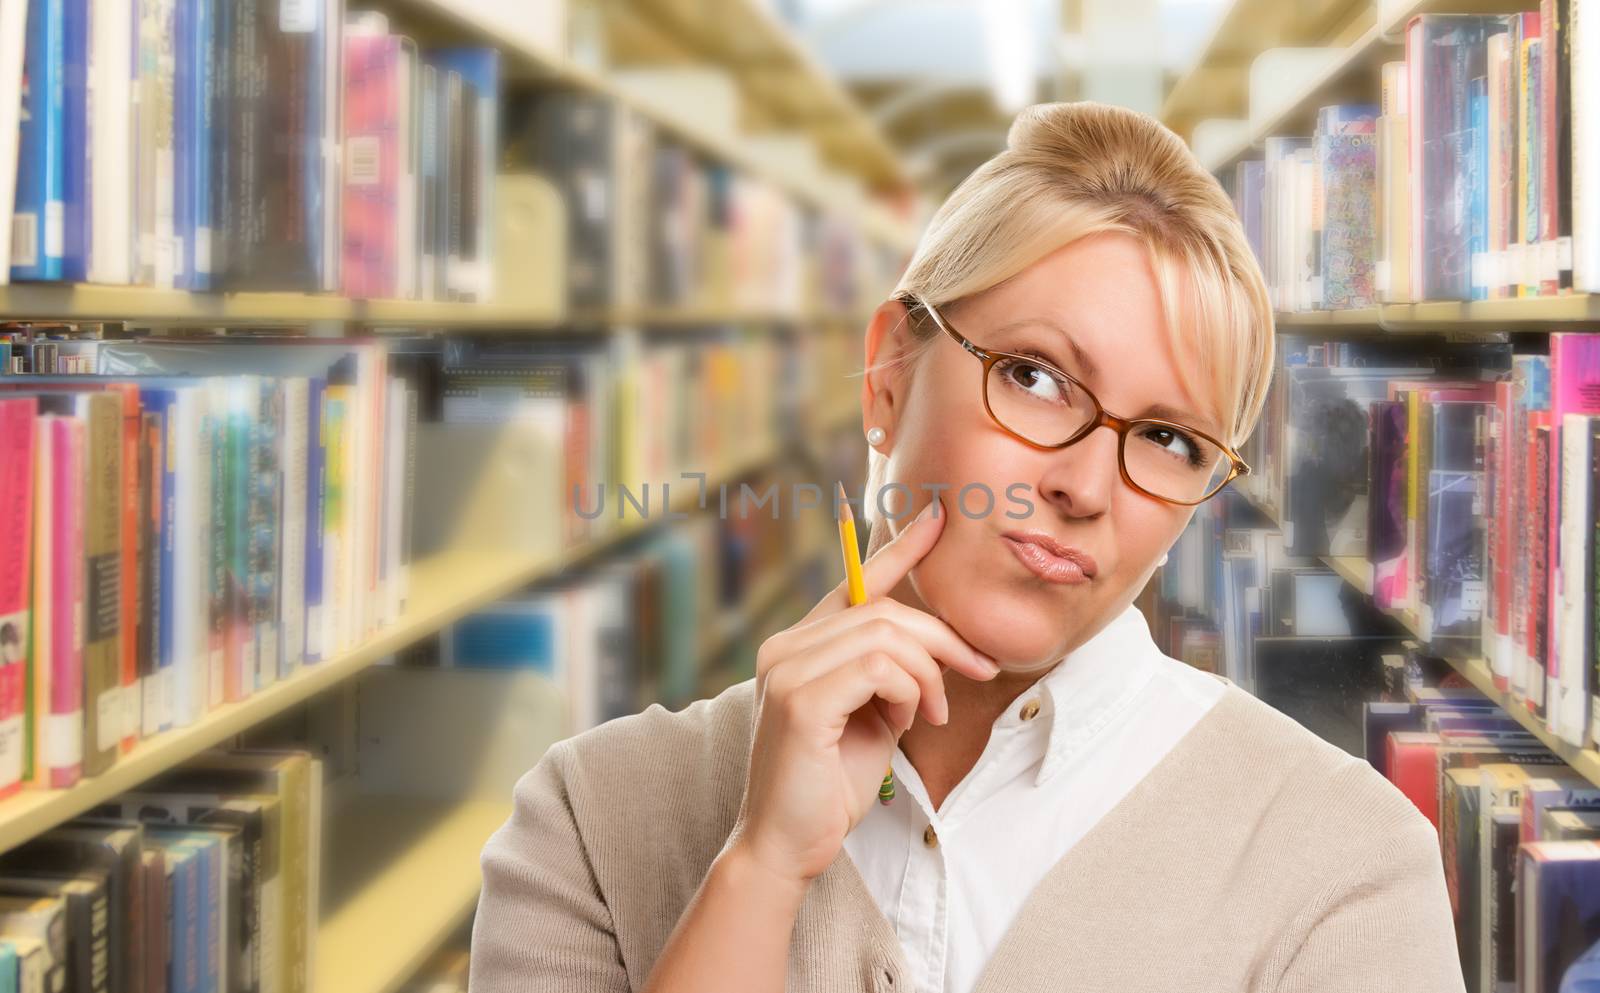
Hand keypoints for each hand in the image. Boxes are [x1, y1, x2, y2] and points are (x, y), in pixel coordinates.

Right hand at [726, 496, 1000, 885]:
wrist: (787, 844)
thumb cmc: (830, 786)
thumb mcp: (870, 716)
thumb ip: (887, 675)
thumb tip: (933, 646)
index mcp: (797, 646)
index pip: (854, 585)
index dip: (898, 549)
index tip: (937, 517)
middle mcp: (784, 647)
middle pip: (883, 609)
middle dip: (941, 638)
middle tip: (977, 672)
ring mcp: (787, 669)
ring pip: (887, 635)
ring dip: (929, 674)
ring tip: (933, 715)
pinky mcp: (800, 699)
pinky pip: (880, 667)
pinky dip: (911, 692)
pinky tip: (910, 722)